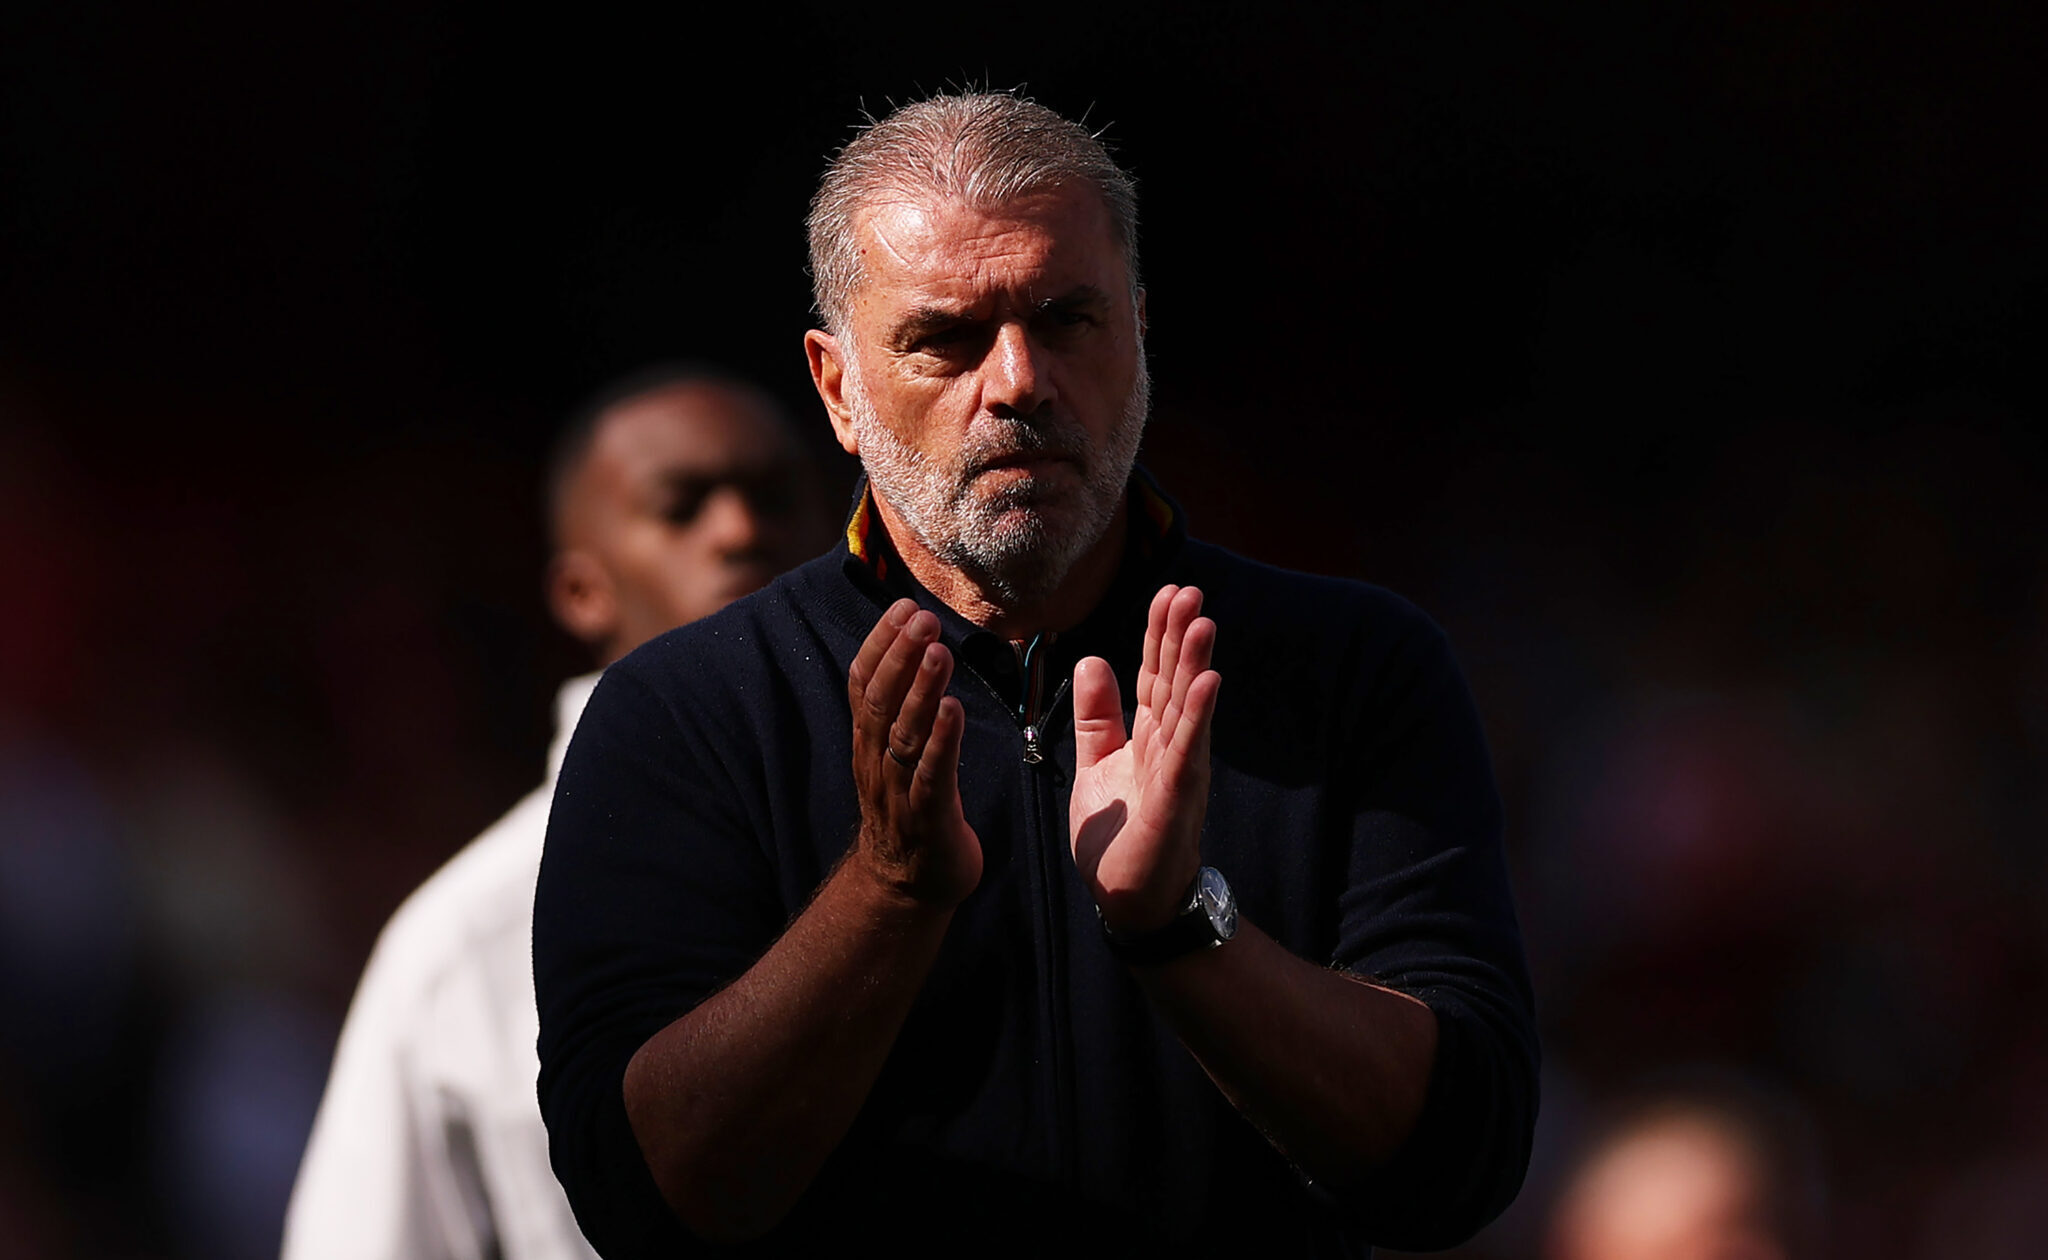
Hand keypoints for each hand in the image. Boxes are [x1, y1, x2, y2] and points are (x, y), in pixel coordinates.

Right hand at [846, 599, 981, 906]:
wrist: (907, 888)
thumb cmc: (910, 809)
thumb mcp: (895, 753)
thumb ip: (899, 710)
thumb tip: (914, 650)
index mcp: (868, 742)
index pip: (863, 684)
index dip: (881, 644)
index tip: (902, 606)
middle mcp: (875, 761)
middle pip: (880, 701)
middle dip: (900, 655)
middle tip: (922, 617)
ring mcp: (898, 791)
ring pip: (903, 733)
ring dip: (920, 689)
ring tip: (938, 650)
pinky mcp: (927, 818)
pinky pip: (931, 776)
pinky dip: (941, 741)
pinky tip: (955, 709)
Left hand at [1070, 585, 1221, 931]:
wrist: (1128, 899)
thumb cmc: (1118, 837)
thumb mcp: (1096, 764)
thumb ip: (1096, 717)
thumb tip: (1092, 659)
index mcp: (1148, 737)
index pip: (1153, 676)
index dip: (1158, 635)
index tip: (1167, 592)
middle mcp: (1170, 747)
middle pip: (1173, 682)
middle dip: (1179, 636)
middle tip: (1188, 590)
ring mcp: (1178, 771)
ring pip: (1186, 708)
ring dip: (1194, 664)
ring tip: (1202, 621)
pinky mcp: (1178, 799)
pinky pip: (1188, 751)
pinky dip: (1197, 716)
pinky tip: (1207, 683)